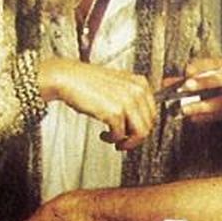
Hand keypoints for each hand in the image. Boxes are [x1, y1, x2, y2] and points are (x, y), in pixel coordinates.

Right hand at [39, 57, 157, 149]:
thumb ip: (131, 97)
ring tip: (117, 142)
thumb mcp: (117, 85)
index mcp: (140, 83)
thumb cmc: (87, 82)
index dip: (144, 126)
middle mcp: (136, 91)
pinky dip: (112, 139)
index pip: (153, 112)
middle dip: (136, 137)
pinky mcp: (115, 112)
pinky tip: (105, 135)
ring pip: (140, 132)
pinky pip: (121, 135)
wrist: (68, 78)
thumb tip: (140, 117)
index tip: (135, 132)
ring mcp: (127, 101)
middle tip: (125, 141)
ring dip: (128, 142)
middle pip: (149, 124)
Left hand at [171, 57, 221, 124]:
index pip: (217, 63)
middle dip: (204, 83)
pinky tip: (192, 118)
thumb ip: (186, 78)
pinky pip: (220, 116)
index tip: (187, 70)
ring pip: (221, 102)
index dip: (202, 66)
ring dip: (202, 105)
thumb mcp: (203, 75)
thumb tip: (166, 83)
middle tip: (186, 86)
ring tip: (184, 109)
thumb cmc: (213, 82)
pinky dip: (205, 117)